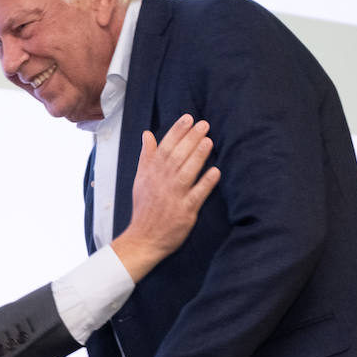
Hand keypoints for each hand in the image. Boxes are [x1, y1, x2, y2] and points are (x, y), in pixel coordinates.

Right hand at [111, 115, 220, 281]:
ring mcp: (173, 198)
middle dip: (190, 139)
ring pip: (186, 173)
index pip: (164, 148)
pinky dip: (205, 184)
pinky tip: (215, 172)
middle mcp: (161, 183)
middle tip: (204, 124)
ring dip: (197, 156)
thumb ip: (146, 156)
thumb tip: (147, 134)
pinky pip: (196, 196)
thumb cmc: (144, 208)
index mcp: (151, 174)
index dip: (176, 132)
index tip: (188, 118)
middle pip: (176, 157)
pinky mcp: (184, 212)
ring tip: (209, 141)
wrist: (143, 239)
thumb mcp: (140, 179)